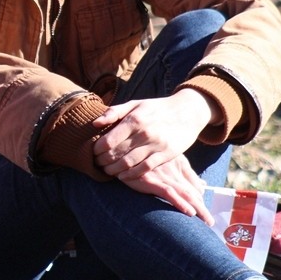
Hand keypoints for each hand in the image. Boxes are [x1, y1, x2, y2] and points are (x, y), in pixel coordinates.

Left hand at [91, 90, 214, 223]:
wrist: (187, 112)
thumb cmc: (156, 108)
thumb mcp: (135, 104)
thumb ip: (113, 112)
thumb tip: (94, 123)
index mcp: (134, 119)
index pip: (108, 141)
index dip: (97, 150)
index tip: (93, 153)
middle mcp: (144, 133)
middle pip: (116, 154)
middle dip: (103, 162)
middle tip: (98, 164)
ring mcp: (156, 145)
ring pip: (128, 163)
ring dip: (114, 170)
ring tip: (108, 171)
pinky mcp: (166, 155)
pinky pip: (144, 169)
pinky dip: (131, 175)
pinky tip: (123, 175)